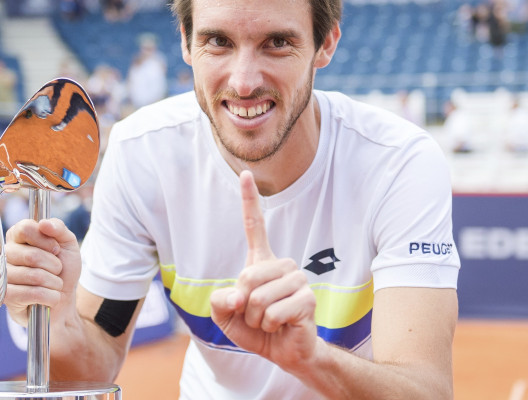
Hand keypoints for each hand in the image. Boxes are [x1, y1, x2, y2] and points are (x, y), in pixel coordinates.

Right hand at [3, 218, 80, 325]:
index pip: (24, 228)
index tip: (56, 249)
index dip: (45, 240)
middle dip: (54, 265)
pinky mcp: (6, 298)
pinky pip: (30, 294)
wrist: (65, 300)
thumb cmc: (63, 270)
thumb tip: (44, 223)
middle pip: (31, 255)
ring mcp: (4, 277)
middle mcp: (6, 255)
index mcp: (17, 238)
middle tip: (57, 270)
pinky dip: (50, 296)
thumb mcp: (68, 244)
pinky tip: (50, 297)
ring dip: (54, 282)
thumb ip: (59, 228)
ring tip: (55, 285)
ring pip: (33, 276)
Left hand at [210, 170, 318, 370]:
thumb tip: (237, 296)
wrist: (284, 352)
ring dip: (256, 319)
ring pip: (259, 298)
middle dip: (243, 305)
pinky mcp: (308, 299)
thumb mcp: (225, 316)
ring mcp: (298, 280)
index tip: (245, 174)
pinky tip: (280, 327)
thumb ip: (219, 302)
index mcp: (261, 262)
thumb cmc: (255, 329)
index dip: (249, 200)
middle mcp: (282, 265)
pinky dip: (268, 327)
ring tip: (268, 322)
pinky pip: (273, 313)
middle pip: (247, 276)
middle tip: (256, 315)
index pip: (255, 226)